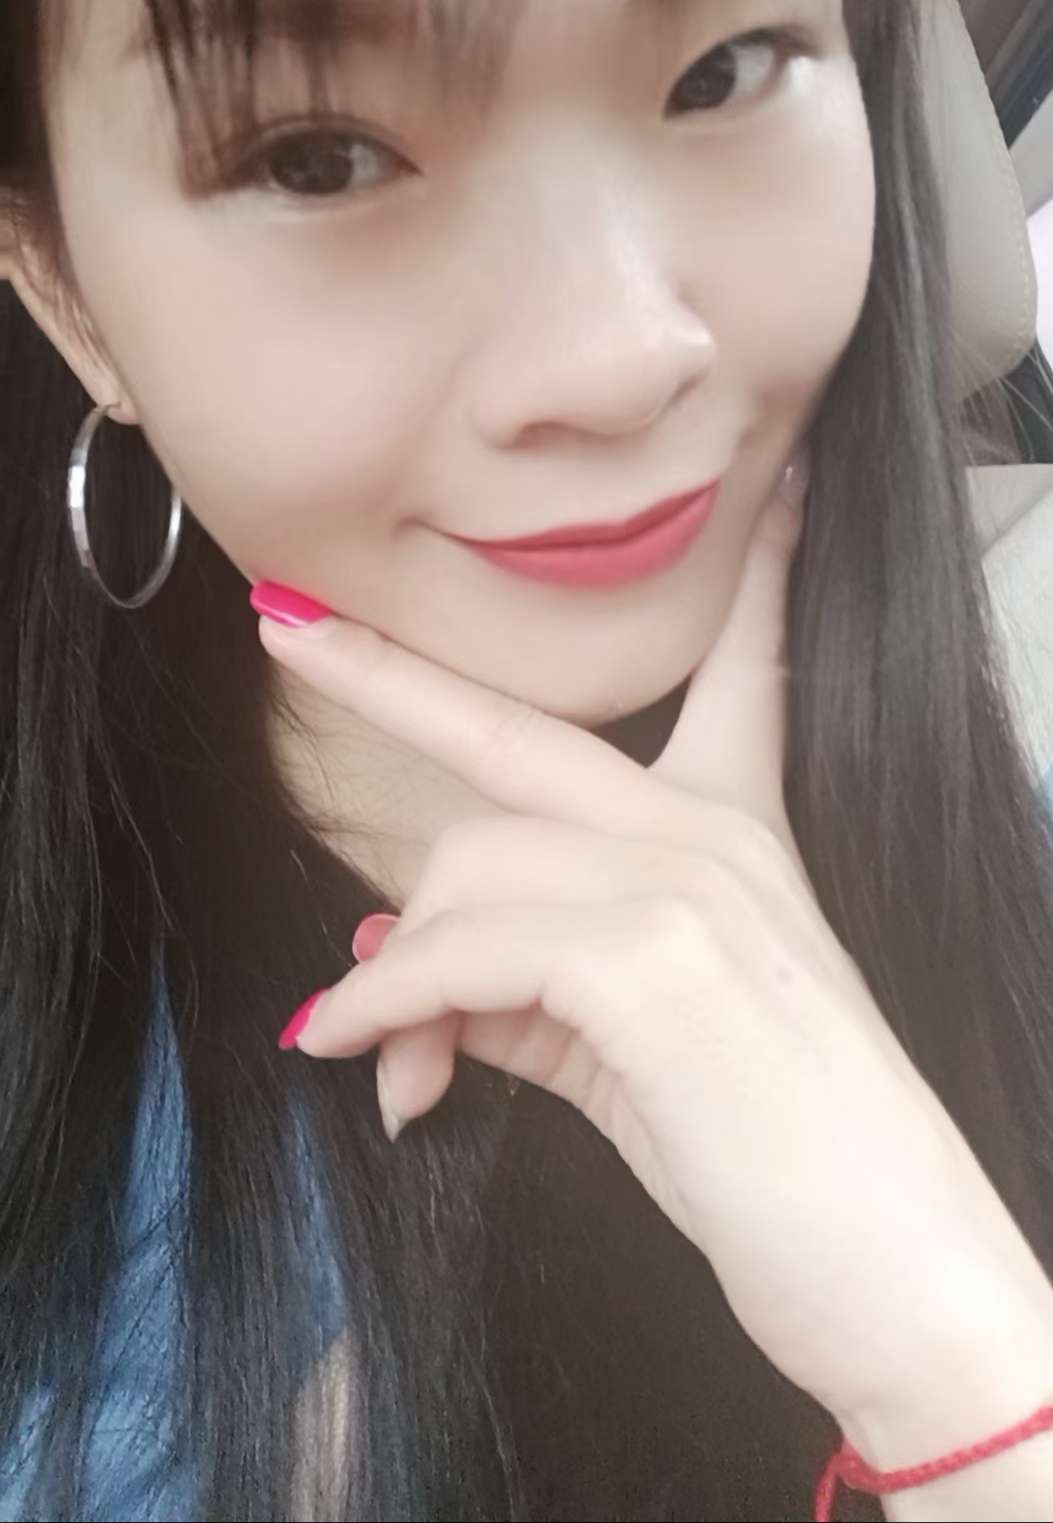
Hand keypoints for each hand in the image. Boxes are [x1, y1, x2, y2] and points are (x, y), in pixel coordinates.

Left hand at [256, 465, 1051, 1448]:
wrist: (892, 1271)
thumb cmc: (778, 1162)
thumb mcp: (636, 1052)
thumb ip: (520, 990)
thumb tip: (386, 963)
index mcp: (736, 835)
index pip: (745, 665)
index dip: (754, 572)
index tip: (777, 486)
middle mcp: (710, 834)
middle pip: (514, 731)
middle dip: (385, 673)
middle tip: (278, 624)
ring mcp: (684, 883)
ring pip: (463, 870)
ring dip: (395, 970)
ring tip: (389, 1061)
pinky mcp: (647, 959)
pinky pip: (456, 956)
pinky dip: (385, 1008)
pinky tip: (364, 1061)